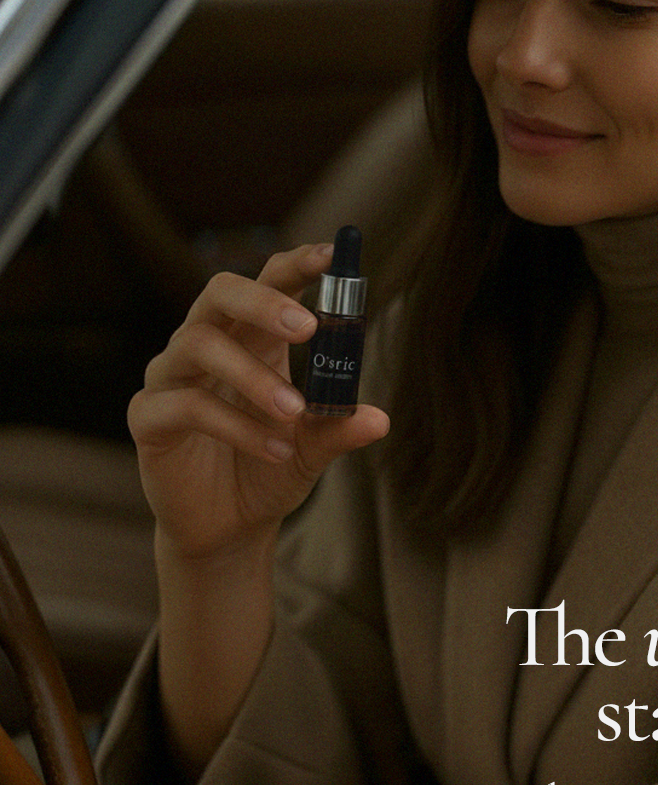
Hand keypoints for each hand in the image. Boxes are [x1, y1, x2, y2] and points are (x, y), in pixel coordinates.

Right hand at [127, 244, 388, 561]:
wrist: (229, 529)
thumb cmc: (270, 470)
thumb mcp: (314, 449)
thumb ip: (339, 428)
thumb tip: (380, 419)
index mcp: (251, 338)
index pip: (268, 282)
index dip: (296, 264)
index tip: (332, 255)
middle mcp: (207, 345)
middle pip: (220, 291)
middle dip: (263, 301)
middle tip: (307, 326)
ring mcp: (172, 377)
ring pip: (200, 344)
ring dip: (254, 376)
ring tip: (295, 412)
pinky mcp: (150, 418)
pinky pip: (186, 405)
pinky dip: (237, 426)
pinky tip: (275, 450)